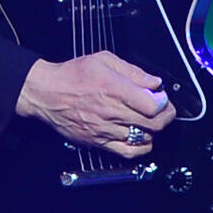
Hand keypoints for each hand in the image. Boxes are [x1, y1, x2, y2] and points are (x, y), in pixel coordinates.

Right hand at [15, 52, 175, 155]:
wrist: (46, 93)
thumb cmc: (72, 75)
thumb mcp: (103, 60)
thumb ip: (132, 71)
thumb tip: (154, 83)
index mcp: (114, 89)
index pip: (153, 105)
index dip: (164, 102)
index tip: (162, 97)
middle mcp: (111, 112)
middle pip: (153, 123)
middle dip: (165, 116)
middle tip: (165, 109)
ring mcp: (105, 130)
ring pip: (143, 138)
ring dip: (152, 130)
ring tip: (149, 120)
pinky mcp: (98, 142)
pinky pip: (128, 152)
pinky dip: (141, 147)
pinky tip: (141, 138)